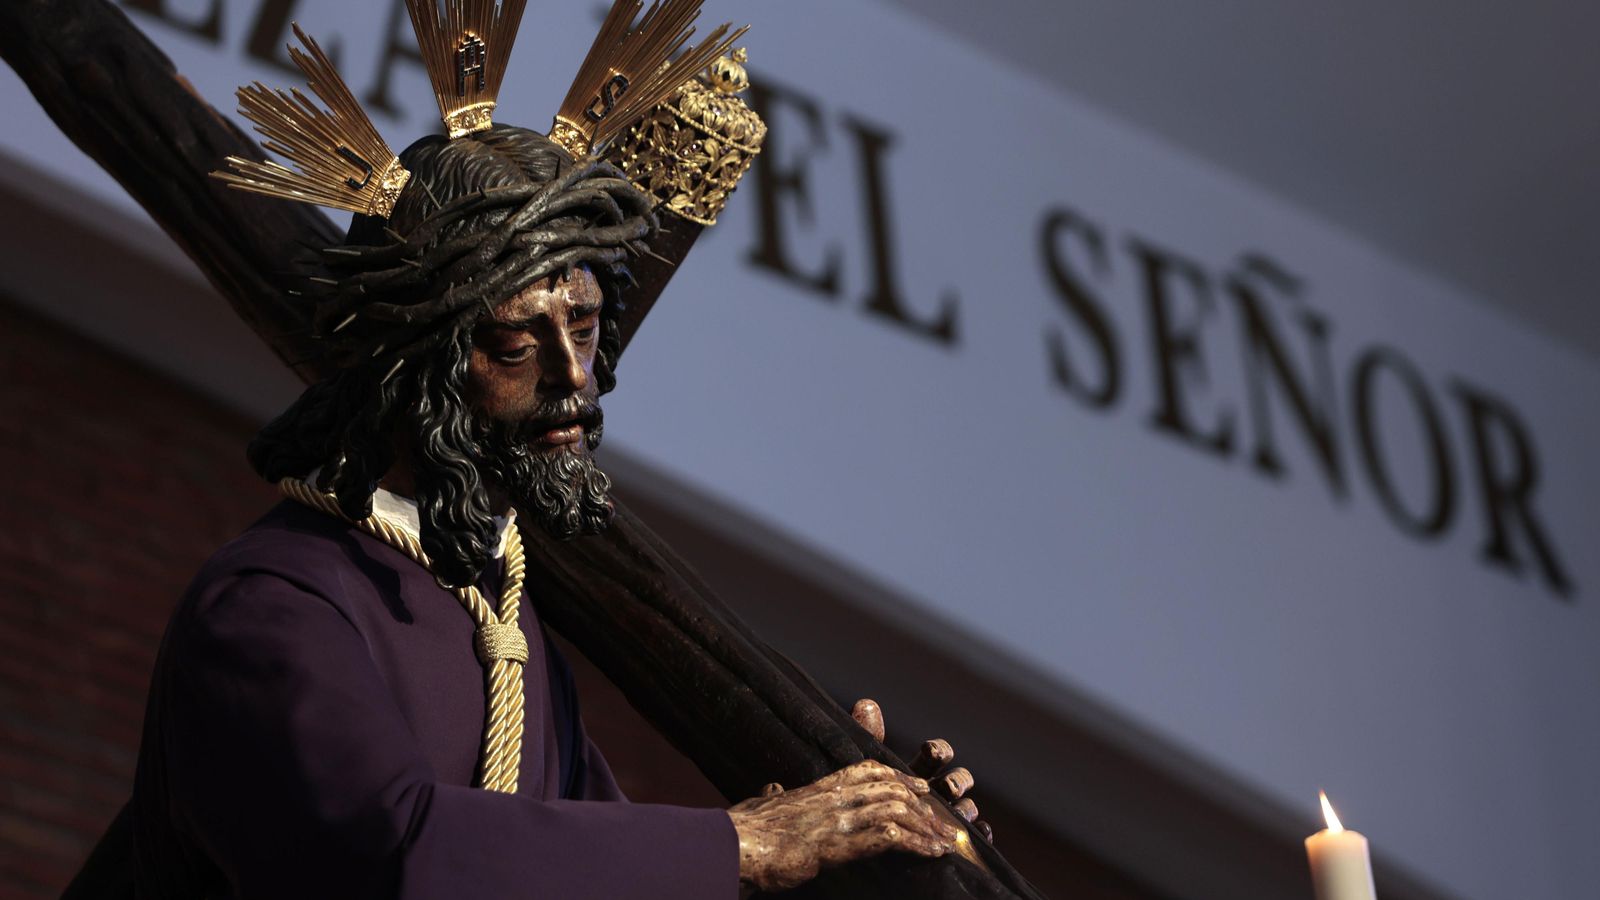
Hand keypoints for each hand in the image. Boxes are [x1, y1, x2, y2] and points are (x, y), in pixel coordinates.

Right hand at [727, 760, 958, 892]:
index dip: (898, 776)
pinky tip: (932, 853)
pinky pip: (891, 836)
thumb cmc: (743, 830)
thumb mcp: (762, 804)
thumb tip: (773, 787)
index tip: (920, 786)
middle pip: (891, 789)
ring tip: (944, 843)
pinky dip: (917, 843)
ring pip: (897, 809)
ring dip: (926, 827)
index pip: (867, 770)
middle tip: (943, 821)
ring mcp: (838, 818)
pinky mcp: (840, 843)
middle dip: (922, 805)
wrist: (734, 846)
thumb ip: (773, 796)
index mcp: (817, 789)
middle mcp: (833, 797)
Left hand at [852, 699, 992, 844]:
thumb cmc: (870, 800)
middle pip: (959, 780)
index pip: (938, 755)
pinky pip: (976, 838)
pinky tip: (980, 831)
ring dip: (967, 807)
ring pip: (968, 807)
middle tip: (947, 785)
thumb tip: (864, 703)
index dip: (939, 750)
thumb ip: (869, 739)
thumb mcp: (867, 770)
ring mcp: (947, 818)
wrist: (867, 839)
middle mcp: (938, 793)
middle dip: (957, 780)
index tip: (931, 751)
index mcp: (920, 772)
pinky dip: (982, 833)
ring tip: (960, 812)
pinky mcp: (953, 842)